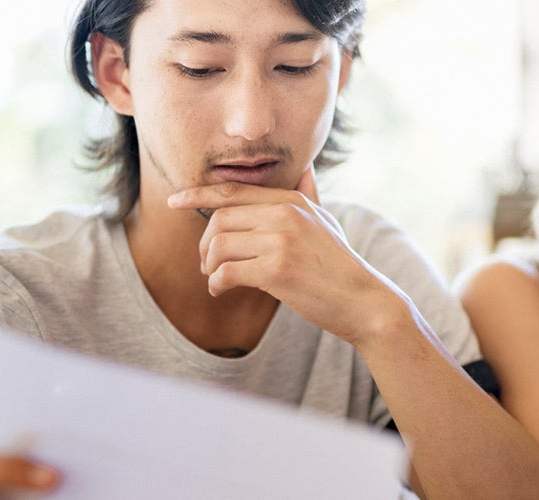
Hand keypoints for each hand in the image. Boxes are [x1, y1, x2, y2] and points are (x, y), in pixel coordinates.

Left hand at [167, 168, 412, 345]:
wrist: (364, 301)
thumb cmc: (339, 265)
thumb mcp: (327, 221)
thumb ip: (310, 195)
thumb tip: (307, 169)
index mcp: (292, 200)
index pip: (233, 191)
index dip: (198, 194)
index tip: (175, 201)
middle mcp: (285, 213)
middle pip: (220, 219)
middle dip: (205, 244)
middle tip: (207, 264)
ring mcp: (281, 240)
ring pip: (219, 245)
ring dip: (208, 265)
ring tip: (215, 278)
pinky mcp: (277, 269)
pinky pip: (226, 271)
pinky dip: (216, 284)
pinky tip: (221, 290)